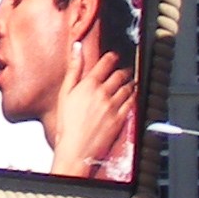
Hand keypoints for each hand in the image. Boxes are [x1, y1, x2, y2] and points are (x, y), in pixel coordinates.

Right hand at [48, 42, 136, 178]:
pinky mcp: (120, 119)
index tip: (113, 56)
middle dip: (123, 70)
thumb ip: (73, 69)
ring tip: (129, 81)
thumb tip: (76, 48)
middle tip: (123, 69)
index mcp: (89, 84)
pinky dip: (133, 96)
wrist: (75, 149)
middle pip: (119, 74)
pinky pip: (131, 102)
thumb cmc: (67, 124)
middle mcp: (103, 93)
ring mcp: (113, 106)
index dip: (112, 57)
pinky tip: (132, 95)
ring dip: (130, 82)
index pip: (106, 63)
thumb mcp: (65, 93)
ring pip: (127, 88)